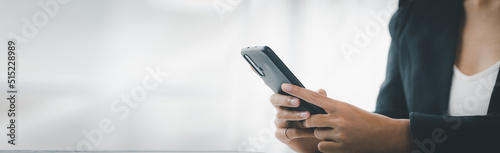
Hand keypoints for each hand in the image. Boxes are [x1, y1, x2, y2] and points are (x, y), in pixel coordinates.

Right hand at [271, 89, 328, 152]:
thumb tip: (321, 91)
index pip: (278, 91)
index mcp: (286, 102)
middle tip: (298, 101)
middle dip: (285, 100)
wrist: (315, 141)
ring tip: (308, 115)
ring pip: (281, 116)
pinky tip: (312, 130)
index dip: (278, 89)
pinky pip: (289, 132)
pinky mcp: (281, 135)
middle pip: (274, 100)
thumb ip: (318, 100)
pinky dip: (302, 131)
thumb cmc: (314, 122)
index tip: (284, 85)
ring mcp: (279, 123)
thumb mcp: (317, 110)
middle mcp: (280, 110)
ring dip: (296, 114)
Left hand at [281, 83, 414, 152]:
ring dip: (321, 134)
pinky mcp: (344, 148)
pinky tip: (337, 143)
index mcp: (340, 106)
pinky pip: (323, 147)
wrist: (387, 135)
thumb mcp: (348, 109)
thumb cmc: (366, 120)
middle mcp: (339, 119)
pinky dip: (326, 146)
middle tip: (315, 122)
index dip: (297, 91)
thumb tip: (312, 107)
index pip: (313, 97)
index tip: (284, 85)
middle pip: (310, 120)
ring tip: (336, 133)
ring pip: (317, 134)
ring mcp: (341, 134)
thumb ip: (331, 108)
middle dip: (309, 122)